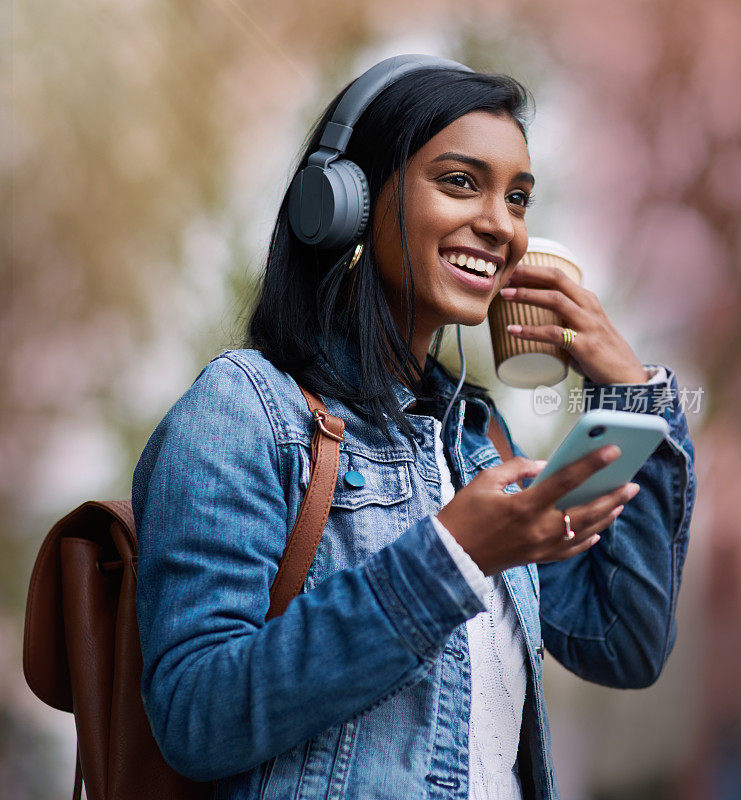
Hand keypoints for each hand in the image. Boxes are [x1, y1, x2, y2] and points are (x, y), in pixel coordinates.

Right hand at [436, 445, 639, 575]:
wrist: (451, 556)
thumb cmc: (463, 515)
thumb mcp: (484, 481)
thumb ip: (516, 468)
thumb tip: (542, 466)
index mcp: (524, 505)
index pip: (566, 480)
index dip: (591, 463)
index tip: (613, 450)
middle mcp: (538, 528)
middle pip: (586, 511)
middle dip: (612, 496)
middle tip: (632, 484)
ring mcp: (540, 547)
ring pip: (584, 532)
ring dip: (606, 516)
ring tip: (621, 502)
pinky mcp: (537, 558)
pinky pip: (570, 550)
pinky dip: (587, 540)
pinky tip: (598, 531)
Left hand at [499, 263, 648, 383]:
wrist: (624, 375)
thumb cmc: (598, 351)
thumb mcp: (583, 325)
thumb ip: (564, 316)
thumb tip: (533, 313)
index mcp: (586, 299)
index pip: (558, 276)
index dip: (533, 270)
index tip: (511, 270)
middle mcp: (588, 306)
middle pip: (556, 279)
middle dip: (529, 273)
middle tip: (505, 275)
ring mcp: (587, 324)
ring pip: (555, 300)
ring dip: (527, 295)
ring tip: (504, 296)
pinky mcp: (584, 345)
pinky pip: (553, 333)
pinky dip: (530, 331)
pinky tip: (512, 330)